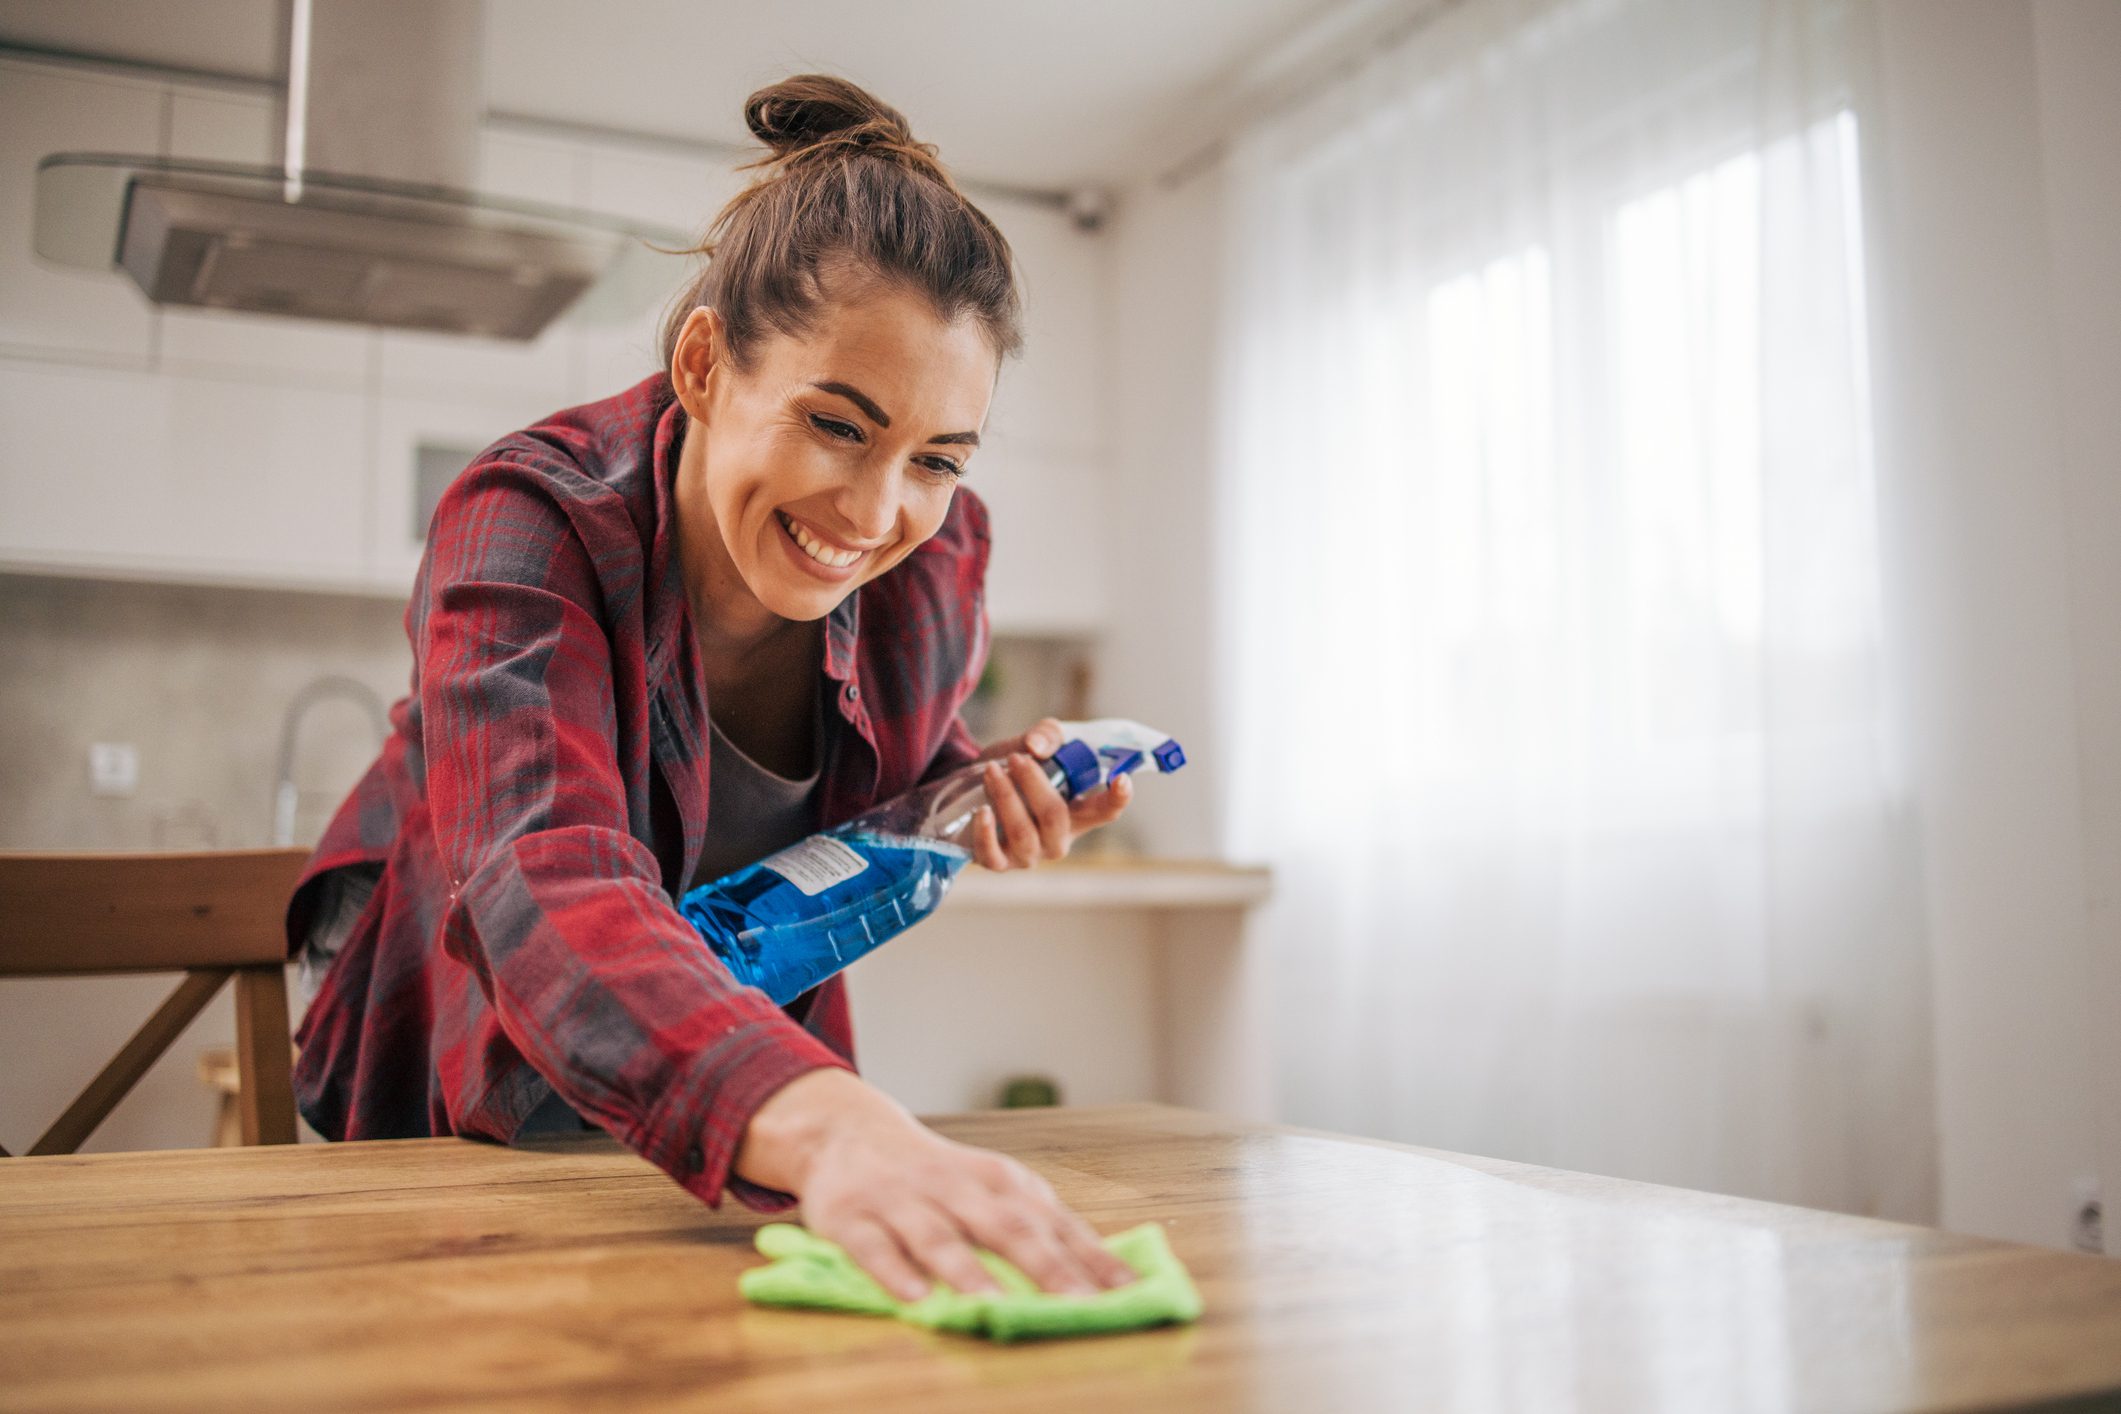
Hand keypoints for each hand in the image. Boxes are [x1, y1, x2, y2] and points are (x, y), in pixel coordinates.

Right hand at [734, 1069, 1135, 1299]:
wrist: (847, 1133)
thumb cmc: (936, 1175)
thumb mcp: (989, 1187)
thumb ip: (1039, 1224)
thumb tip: (1107, 1274)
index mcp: (998, 1181)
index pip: (1055, 1222)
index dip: (1092, 1258)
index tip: (1129, 1293)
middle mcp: (956, 1188)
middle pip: (1006, 1227)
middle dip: (1045, 1267)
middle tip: (1079, 1305)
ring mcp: (903, 1202)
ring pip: (939, 1238)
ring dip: (969, 1273)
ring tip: (996, 1307)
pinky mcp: (852, 1218)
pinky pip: (875, 1248)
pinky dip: (894, 1274)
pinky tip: (916, 1300)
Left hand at [969, 718, 1131, 871]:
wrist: (974, 787)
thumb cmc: (1015, 768)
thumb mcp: (1034, 744)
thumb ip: (1046, 735)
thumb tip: (1036, 745)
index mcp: (1076, 813)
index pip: (1105, 811)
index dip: (1118, 798)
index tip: (1121, 778)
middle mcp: (1057, 839)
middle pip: (1055, 817)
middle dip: (1034, 784)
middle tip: (1018, 759)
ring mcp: (1028, 854)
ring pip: (1023, 833)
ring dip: (1006, 797)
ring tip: (991, 771)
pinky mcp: (998, 862)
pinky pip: (993, 856)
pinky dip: (986, 833)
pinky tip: (981, 811)